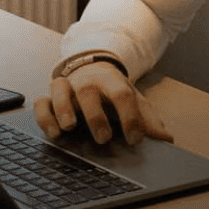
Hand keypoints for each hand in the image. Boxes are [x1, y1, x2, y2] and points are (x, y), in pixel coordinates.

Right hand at [32, 62, 171, 146]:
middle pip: (90, 92)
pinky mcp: (50, 95)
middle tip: (103, 138)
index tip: (135, 139)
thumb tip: (167, 139)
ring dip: (63, 109)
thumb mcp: (134, 99)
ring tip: (68, 128)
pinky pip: (41, 103)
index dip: (130, 117)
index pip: (123, 95)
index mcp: (113, 81)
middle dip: (95, 116)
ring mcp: (68, 87)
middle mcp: (88, 82)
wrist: (92, 68)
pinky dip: (44, 116)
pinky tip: (53, 132)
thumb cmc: (113, 90)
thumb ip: (148, 118)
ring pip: (61, 91)